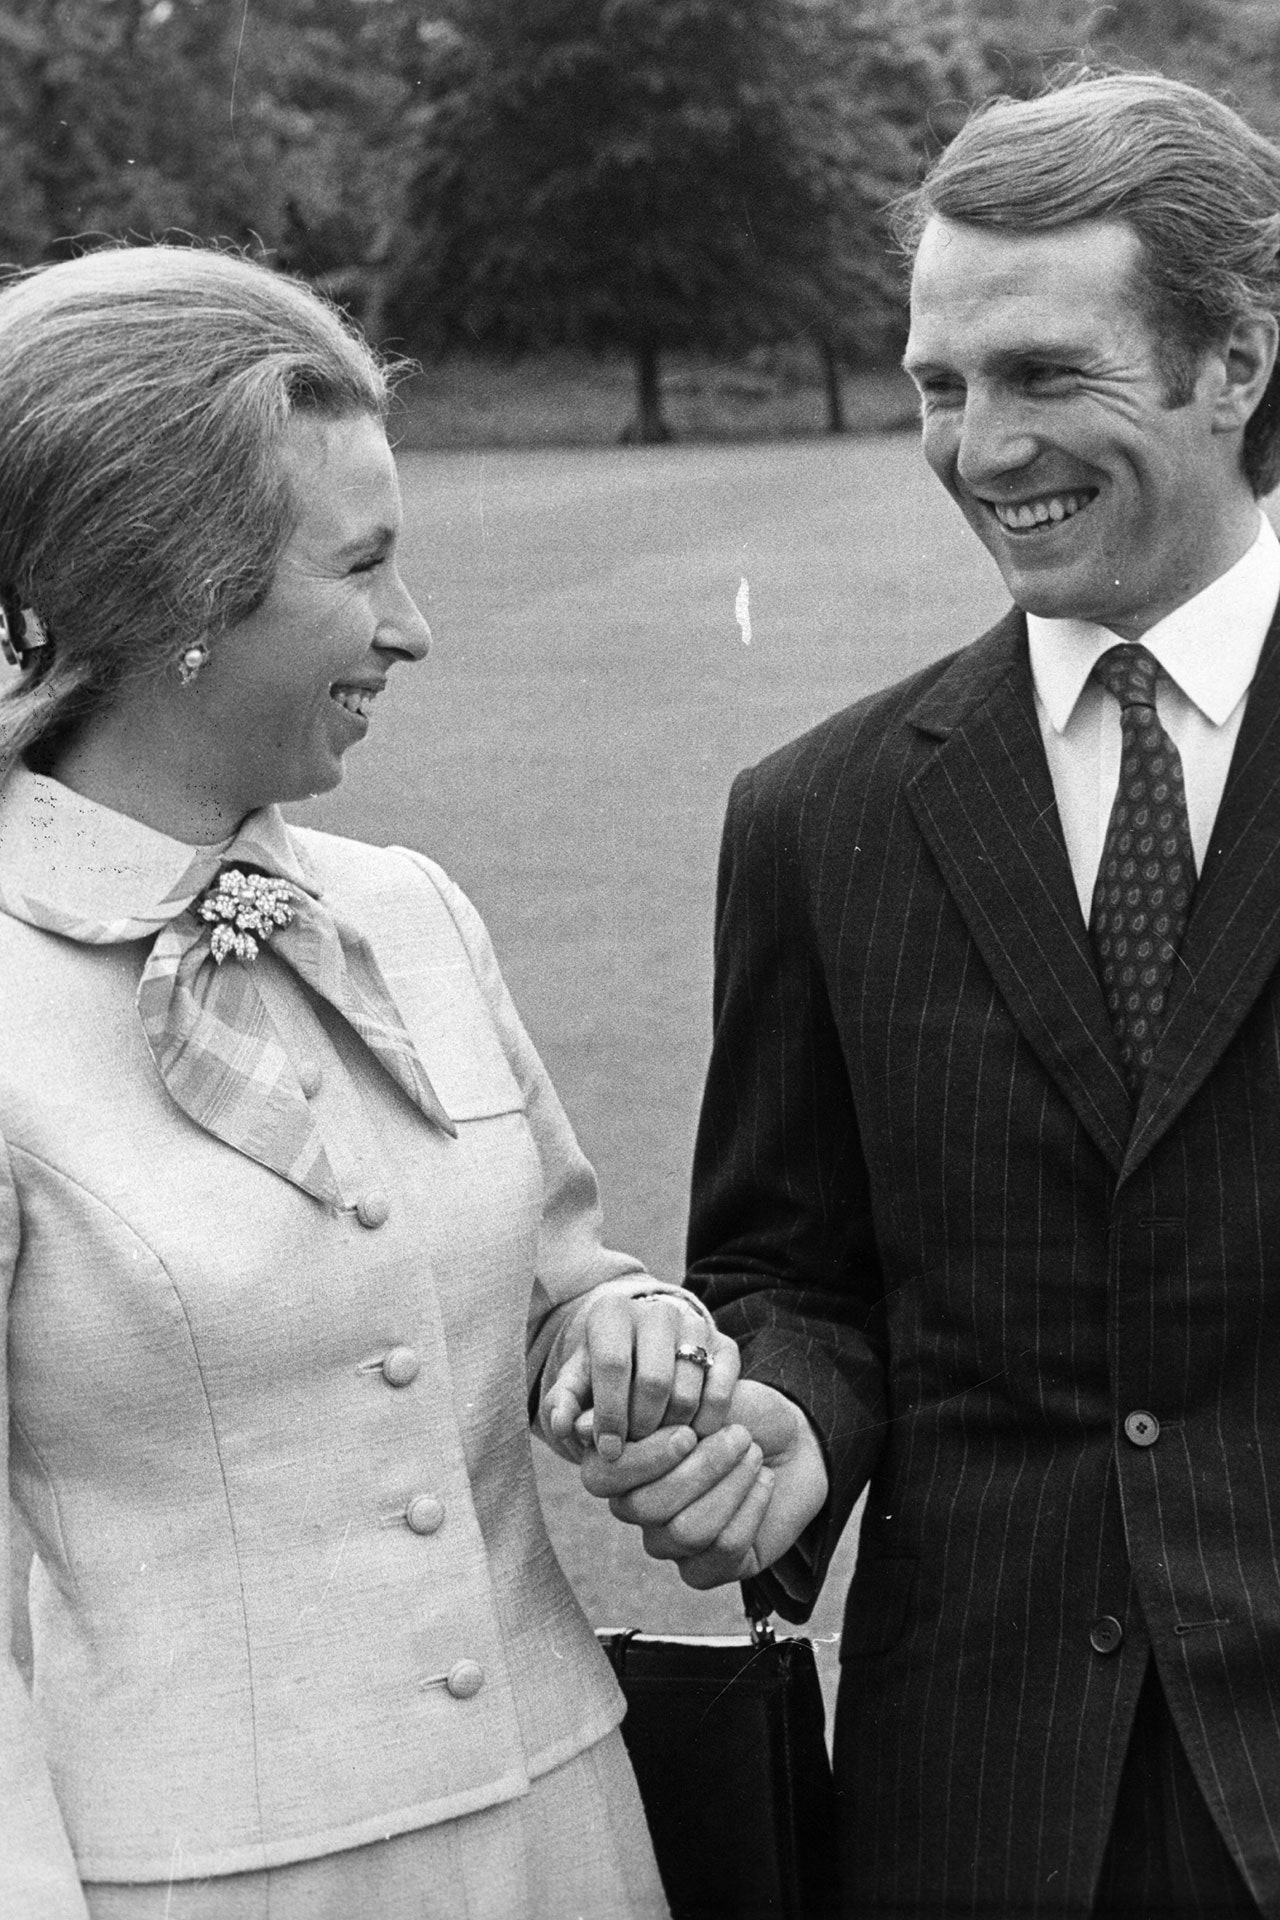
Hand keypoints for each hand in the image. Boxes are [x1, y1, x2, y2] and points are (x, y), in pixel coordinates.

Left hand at [543, 1289, 739, 1462]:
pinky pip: (719, 1394)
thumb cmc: (604, 1376)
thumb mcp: (577, 1385)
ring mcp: (696, 1326)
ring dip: (671, 1432)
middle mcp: (657, 1311)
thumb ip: (565, 1404)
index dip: (609, 1414)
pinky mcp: (726, 1346)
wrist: (647, 1355)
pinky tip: (687, 1439)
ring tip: (656, 1445)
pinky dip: (703, 1426)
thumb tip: (563, 1425)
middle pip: (654, 1381)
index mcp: (612, 1312)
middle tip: (634, 1448)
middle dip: (641, 1426)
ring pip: (687, 1393)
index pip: (613, 1364)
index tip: (608, 1451)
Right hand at [580, 1379, 828, 1587]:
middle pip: (647, 1508)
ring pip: (686, 1532)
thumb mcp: (696, 1394)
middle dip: (702, 1469)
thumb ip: (642, 1409)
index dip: (645, 1459)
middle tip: (740, 1436)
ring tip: (753, 1453)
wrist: (792, 1435)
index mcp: (622, 1464)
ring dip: (729, 1487)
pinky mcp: (708, 1569)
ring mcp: (671, 1544)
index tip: (690, 1431)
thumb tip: (575, 1424)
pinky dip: (750, 1511)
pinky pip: (720, 1554)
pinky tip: (764, 1480)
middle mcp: (637, 1509)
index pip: (603, 1478)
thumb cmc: (738, 1409)